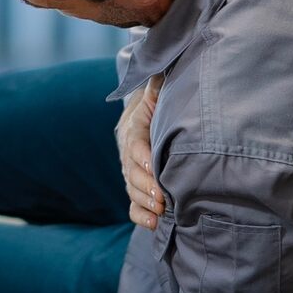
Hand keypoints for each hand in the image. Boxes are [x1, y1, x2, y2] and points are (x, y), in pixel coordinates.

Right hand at [117, 74, 165, 229]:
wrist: (146, 113)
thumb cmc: (159, 102)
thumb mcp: (158, 90)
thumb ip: (160, 83)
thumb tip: (163, 69)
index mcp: (134, 127)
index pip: (135, 143)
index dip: (143, 156)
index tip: (154, 167)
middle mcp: (128, 151)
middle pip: (132, 172)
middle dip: (146, 186)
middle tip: (162, 197)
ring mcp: (130, 170)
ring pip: (132, 190)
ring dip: (145, 203)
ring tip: (160, 212)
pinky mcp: (136, 185)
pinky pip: (132, 204)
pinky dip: (140, 215)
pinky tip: (153, 224)